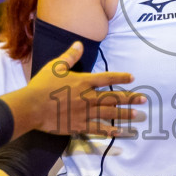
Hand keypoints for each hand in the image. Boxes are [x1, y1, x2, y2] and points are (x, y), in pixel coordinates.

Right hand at [17, 41, 145, 136]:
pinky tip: (118, 132)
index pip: (106, 78)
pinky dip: (108, 130)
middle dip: (130, 98)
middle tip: (143, 99)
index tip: (132, 78)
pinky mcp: (78, 125)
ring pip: (109, 113)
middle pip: (113, 97)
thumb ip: (70, 57)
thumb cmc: (41, 85)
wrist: (31, 107)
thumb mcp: (55, 67)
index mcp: (83, 81)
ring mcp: (84, 112)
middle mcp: (87, 97)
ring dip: (124, 114)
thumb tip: (79, 44)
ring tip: (137, 116)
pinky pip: (97, 128)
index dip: (121, 77)